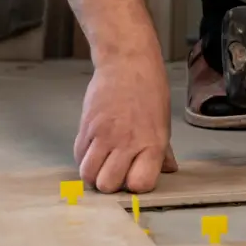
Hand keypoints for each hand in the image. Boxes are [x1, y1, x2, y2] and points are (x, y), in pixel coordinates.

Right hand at [74, 51, 177, 193]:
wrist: (126, 61)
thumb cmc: (148, 87)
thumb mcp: (163, 120)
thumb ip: (162, 150)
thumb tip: (167, 169)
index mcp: (151, 144)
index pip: (140, 184)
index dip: (136, 185)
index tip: (135, 177)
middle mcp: (126, 142)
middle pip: (109, 184)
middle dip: (111, 183)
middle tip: (115, 171)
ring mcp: (103, 134)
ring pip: (88, 173)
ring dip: (94, 173)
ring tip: (101, 163)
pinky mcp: (86, 125)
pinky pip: (78, 154)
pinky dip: (83, 157)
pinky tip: (93, 149)